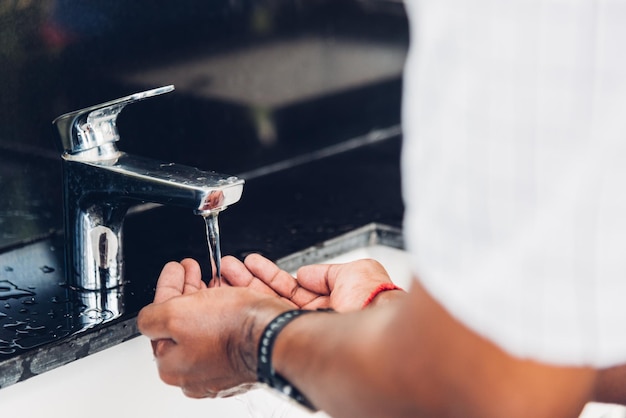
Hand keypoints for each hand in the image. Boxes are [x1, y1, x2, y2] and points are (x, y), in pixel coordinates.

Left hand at [137, 258, 290, 397]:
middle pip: (185, 323)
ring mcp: (223, 367)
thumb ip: (151, 317)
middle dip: (188, 290)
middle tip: (191, 269)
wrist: (276, 336)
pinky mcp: (245, 358)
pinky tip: (234, 291)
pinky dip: (230, 307)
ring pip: (210, 323)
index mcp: (174, 364)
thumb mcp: (174, 314)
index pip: (161, 320)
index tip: (174, 270)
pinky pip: (232, 329)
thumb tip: (147, 318)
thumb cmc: (232, 329)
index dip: (167, 288)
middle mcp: (196, 372)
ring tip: (215, 274)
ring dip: (209, 295)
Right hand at [221, 253, 404, 311]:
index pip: (292, 286)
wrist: (376, 318)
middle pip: (273, 296)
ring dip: (244, 287)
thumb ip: (325, 272)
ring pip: (267, 305)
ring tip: (226, 272)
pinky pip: (268, 316)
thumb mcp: (353, 270)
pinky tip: (236, 289)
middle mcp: (312, 317)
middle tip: (228, 267)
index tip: (252, 263)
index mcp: (329, 301)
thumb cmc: (374, 297)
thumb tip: (304, 271)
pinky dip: (250, 300)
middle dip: (250, 279)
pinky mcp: (293, 333)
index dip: (271, 274)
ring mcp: (302, 327)